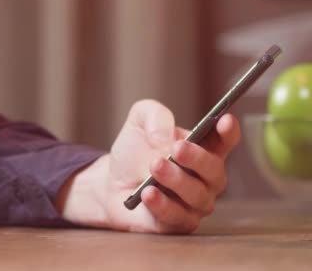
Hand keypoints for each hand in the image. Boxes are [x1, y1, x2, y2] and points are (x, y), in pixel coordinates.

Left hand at [56, 100, 239, 233]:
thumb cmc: (134, 151)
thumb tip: (164, 138)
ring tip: (155, 166)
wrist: (110, 182)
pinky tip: (148, 193)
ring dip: (176, 180)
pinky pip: (177, 217)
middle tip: (176, 149)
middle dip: (197, 158)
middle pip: (214, 170)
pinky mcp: (177, 223)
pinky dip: (162, 205)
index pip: (225, 140)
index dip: (229, 131)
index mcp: (203, 148)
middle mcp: (205, 178)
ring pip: (197, 195)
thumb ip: (155, 116)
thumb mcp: (140, 121)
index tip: (225, 120)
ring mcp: (194, 203)